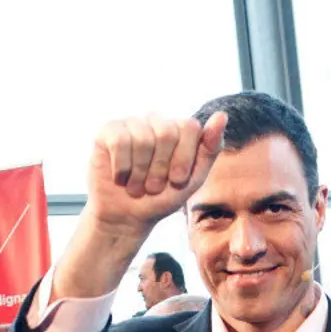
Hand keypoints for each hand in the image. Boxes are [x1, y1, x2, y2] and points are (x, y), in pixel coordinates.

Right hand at [54, 112, 227, 300]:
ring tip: (138, 185)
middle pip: (166, 132)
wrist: (129, 216)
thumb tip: (222, 115)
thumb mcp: (195, 178)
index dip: (184, 157)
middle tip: (155, 185)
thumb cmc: (164, 196)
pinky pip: (119, 141)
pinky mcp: (108, 131)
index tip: (178, 180)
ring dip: (141, 172)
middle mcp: (157, 121)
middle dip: (161, 168)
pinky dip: (123, 167)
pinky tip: (121, 177)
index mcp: (180, 130)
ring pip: (142, 138)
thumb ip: (210, 148)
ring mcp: (132, 123)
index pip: (189, 126)